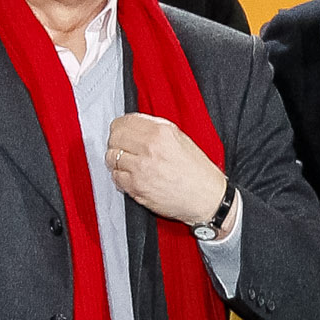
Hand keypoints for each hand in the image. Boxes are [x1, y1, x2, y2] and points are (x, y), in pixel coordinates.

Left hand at [107, 112, 228, 227]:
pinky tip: (131, 177)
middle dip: (116, 143)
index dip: (119, 127)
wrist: (206, 197)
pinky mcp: (137, 187)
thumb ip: (155, 130)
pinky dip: (120, 177)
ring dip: (117, 161)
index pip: (124, 122)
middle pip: (114, 138)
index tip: (120, 132)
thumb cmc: (197, 171)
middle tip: (123, 149)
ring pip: (112, 158)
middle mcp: (150, 147)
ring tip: (129, 164)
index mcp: (161, 131)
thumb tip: (133, 128)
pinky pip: (116, 177)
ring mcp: (141, 168)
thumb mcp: (180, 139)